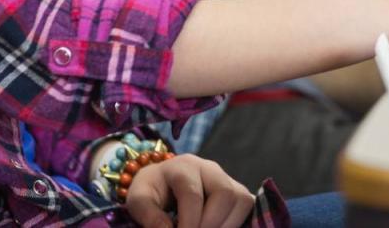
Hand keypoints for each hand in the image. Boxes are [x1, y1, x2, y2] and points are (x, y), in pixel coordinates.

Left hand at [125, 154, 253, 227]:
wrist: (163, 184)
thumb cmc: (151, 193)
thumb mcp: (139, 201)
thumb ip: (149, 216)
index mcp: (183, 166)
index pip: (192, 195)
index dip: (189, 223)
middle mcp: (209, 168)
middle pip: (224, 193)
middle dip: (210, 224)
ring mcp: (227, 178)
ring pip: (240, 199)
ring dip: (224, 226)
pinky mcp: (238, 191)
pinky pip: (249, 206)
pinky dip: (236, 224)